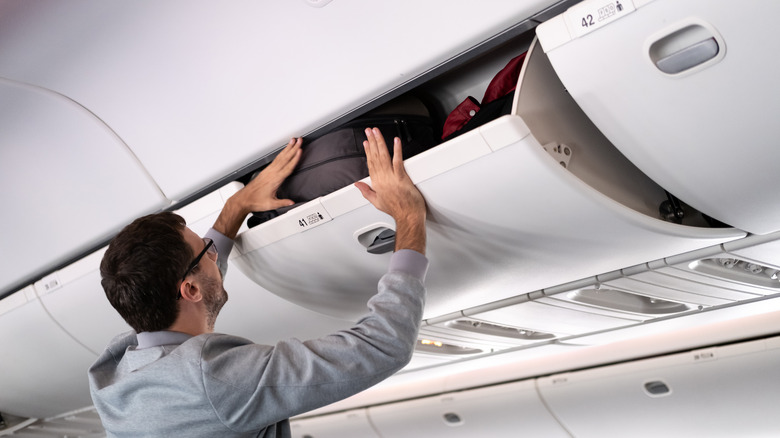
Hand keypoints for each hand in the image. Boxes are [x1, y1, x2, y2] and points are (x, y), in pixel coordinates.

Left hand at [234, 137, 302, 212]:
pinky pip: (276, 159)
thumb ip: (283, 203)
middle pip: (285, 158)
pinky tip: (284, 151)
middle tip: (299, 140)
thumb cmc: (256, 201)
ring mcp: (268, 170)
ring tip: (293, 141)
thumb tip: (292, 203)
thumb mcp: (271, 204)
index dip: (295, 159)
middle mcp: (272, 173)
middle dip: (293, 148)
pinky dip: (281, 153)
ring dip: (287, 148)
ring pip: (280, 157)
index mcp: (275, 179)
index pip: (288, 167)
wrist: (244, 199)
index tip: (300, 151)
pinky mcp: (266, 170)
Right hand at [355, 128, 425, 252]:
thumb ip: (366, 192)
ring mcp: (392, 177)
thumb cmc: (396, 211)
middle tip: (369, 131)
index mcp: (377, 183)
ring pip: (384, 156)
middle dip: (371, 142)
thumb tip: (357, 185)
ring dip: (380, 142)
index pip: (370, 163)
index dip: (367, 151)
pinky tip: (395, 141)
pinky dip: (397, 150)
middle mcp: (383, 179)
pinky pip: (398, 161)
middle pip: (375, 156)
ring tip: (376, 132)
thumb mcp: (376, 202)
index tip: (366, 142)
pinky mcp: (402, 177)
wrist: (408, 217)